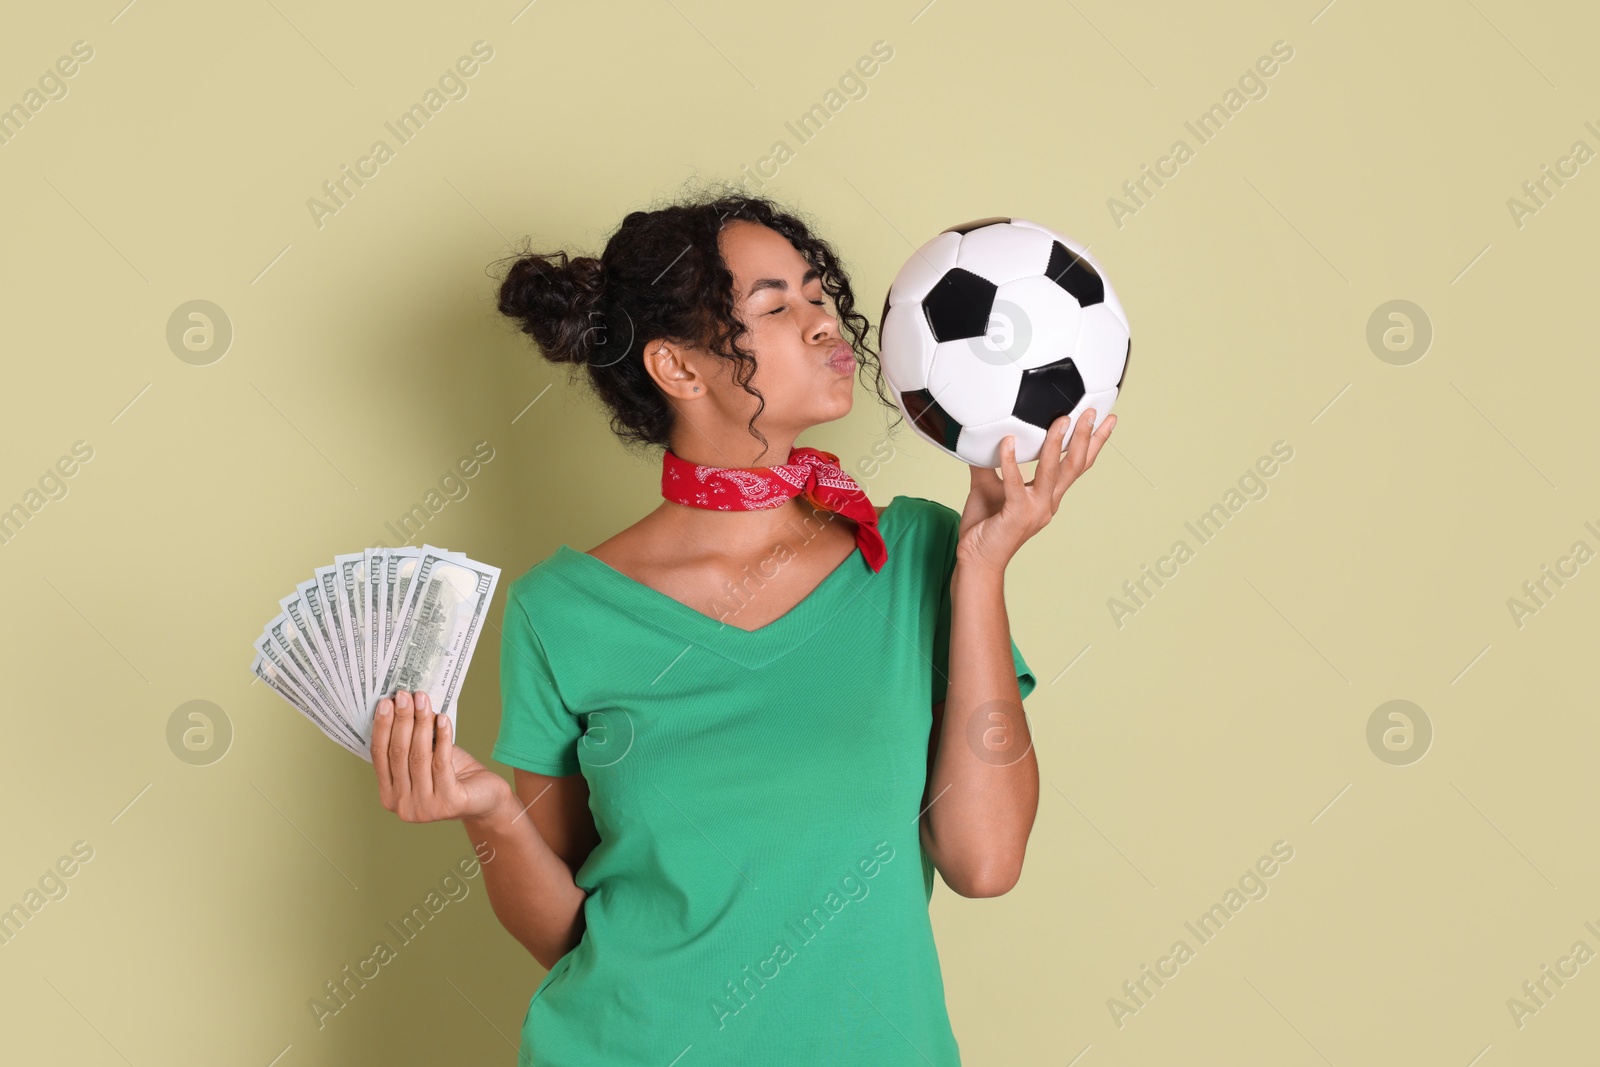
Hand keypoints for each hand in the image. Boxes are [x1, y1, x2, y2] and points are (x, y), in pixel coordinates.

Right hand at [371, 690, 511, 822]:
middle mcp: (403, 806)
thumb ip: (412, 742)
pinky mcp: (448, 803)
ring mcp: (425, 808)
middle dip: (401, 720)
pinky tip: (443, 720)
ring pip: (418, 757)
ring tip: (424, 701)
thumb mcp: (427, 758)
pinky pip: (441, 763)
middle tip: (405, 696)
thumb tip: (403, 704)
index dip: (382, 727)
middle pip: (398, 754)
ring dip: (421, 724)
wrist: (485, 797)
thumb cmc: (454, 775)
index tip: (386, 702)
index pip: (380, 756)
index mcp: (390, 796)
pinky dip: (443, 738)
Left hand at [957, 408, 1115, 572]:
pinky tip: (1007, 441)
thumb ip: (988, 463)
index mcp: (1047, 497)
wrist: (976, 561)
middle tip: (1095, 411)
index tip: (1106, 421)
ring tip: (1063, 419)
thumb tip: (980, 436)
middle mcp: (1048, 503)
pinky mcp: (1016, 514)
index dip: (1093, 444)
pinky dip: (1010, 460)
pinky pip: (1015, 483)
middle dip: (1087, 437)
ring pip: (1053, 471)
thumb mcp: (987, 487)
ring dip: (1058, 443)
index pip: (1076, 466)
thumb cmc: (984, 527)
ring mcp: (1035, 509)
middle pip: (1075, 466)